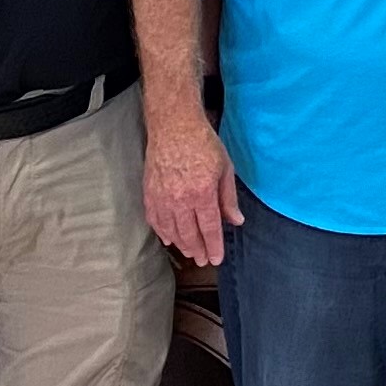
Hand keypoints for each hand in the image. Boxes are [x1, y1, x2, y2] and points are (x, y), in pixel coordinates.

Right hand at [145, 119, 244, 266]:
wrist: (174, 125)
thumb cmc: (203, 143)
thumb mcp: (224, 168)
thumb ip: (228, 198)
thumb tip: (236, 221)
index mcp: (202, 193)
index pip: (210, 229)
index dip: (213, 247)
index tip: (216, 259)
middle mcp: (180, 199)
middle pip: (189, 234)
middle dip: (197, 250)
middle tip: (202, 260)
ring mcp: (162, 197)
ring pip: (170, 230)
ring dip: (180, 244)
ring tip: (189, 252)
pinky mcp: (149, 192)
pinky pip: (154, 219)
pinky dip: (161, 231)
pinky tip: (168, 238)